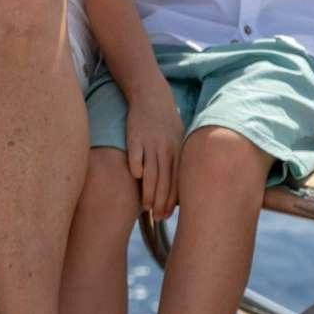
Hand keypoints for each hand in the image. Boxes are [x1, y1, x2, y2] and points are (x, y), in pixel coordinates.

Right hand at [126, 94, 185, 219]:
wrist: (152, 96)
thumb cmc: (166, 122)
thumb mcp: (178, 138)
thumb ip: (178, 161)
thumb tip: (178, 184)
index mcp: (178, 151)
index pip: (177, 181)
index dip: (172, 201)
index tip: (167, 215)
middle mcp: (166, 149)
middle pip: (165, 182)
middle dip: (161, 202)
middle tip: (158, 217)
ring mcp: (151, 144)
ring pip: (151, 174)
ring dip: (148, 192)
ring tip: (146, 207)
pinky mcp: (135, 138)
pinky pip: (135, 158)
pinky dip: (136, 169)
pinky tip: (136, 179)